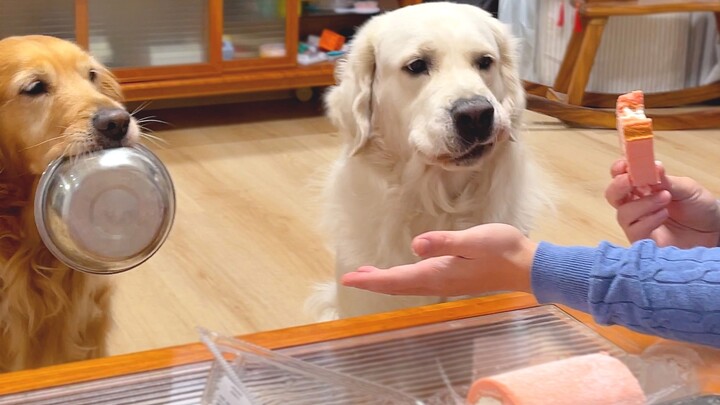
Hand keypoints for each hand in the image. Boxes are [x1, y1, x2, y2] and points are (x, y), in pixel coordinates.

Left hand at [341, 223, 536, 295]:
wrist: (528, 267)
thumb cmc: (502, 249)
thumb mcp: (473, 240)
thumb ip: (444, 242)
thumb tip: (415, 245)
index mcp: (438, 273)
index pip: (396, 280)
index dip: (370, 280)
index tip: (348, 279)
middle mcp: (438, 282)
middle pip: (397, 286)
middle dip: (372, 282)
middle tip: (350, 279)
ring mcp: (446, 282)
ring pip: (407, 285)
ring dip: (385, 281)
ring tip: (367, 276)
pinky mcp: (454, 279)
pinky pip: (418, 282)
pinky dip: (401, 279)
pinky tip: (402, 274)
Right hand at [605, 159, 719, 247]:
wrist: (714, 230)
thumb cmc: (698, 206)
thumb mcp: (686, 188)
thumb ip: (665, 180)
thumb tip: (652, 166)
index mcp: (643, 187)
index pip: (621, 177)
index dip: (618, 170)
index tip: (624, 166)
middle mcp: (636, 205)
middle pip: (613, 196)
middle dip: (618, 187)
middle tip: (630, 180)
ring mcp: (638, 224)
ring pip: (623, 214)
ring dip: (642, 204)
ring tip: (665, 198)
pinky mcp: (643, 241)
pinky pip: (634, 232)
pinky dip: (647, 221)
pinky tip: (663, 215)